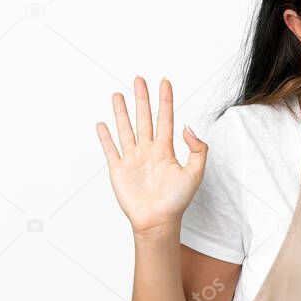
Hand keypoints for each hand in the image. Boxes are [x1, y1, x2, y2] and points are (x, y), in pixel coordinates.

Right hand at [96, 76, 206, 235]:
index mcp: (166, 150)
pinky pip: (110, 149)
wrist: (157, 221)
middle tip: (139, 79)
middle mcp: (148, 151)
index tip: (165, 82)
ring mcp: (132, 159)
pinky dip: (105, 137)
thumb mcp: (195, 173)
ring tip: (118, 94)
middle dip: (142, 98)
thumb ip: (197, 149)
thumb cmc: (177, 201)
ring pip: (126, 129)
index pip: (165, 118)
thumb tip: (187, 127)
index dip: (165, 100)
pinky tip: (102, 124)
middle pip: (144, 118)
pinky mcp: (118, 170)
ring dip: (122, 112)